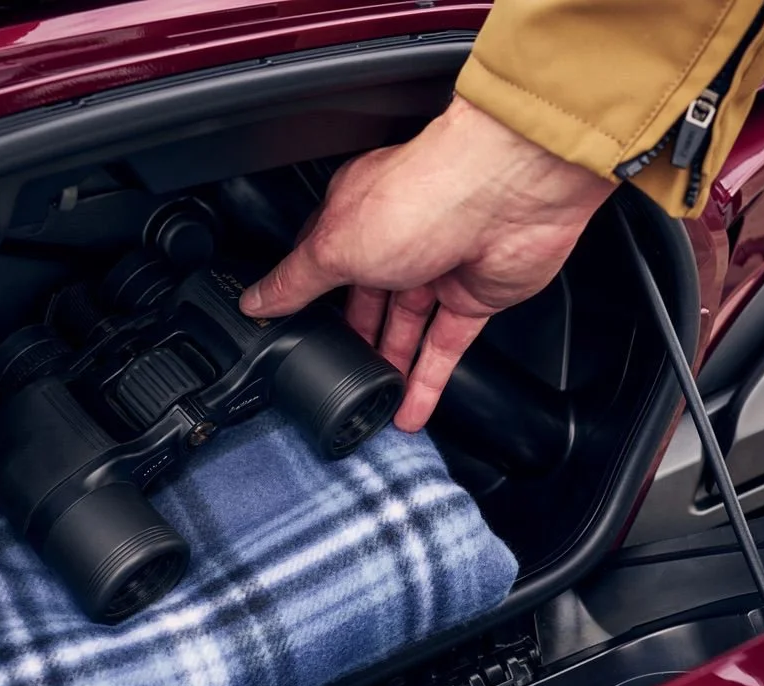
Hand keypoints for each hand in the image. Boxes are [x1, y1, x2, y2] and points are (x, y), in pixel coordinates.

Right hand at [239, 96, 614, 430]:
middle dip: (353, 341)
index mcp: (355, 214)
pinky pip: (445, 347)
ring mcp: (438, 266)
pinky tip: (411, 411)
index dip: (307, 300)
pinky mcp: (474, 295)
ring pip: (407, 328)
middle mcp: (396, 238)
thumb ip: (296, 281)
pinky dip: (428, 381)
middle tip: (334, 378)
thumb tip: (256, 300)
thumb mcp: (335, 245)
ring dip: (390, 368)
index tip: (292, 336)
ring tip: (371, 407)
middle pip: (366, 301)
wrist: (507, 195)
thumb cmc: (423, 195)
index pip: (323, 263)